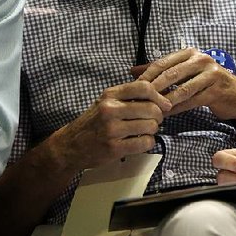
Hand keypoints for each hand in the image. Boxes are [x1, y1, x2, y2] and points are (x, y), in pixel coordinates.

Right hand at [51, 80, 170, 171]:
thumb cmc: (93, 123)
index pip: (143, 88)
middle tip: (154, 121)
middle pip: (151, 108)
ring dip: (152, 130)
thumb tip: (158, 95)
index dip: (159, 96)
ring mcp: (112, 129)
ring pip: (150, 126)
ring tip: (144, 131)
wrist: (71, 145)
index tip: (164, 104)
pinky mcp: (114, 147)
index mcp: (110, 95)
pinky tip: (140, 142)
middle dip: (158, 116)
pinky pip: (144, 143)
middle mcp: (110, 109)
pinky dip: (148, 143)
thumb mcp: (106, 102)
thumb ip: (127, 96)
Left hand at [134, 47, 235, 121]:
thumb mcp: (185, 72)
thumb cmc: (207, 83)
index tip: (135, 87)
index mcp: (191, 53)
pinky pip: (192, 101)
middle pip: (171, 74)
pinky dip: (178, 108)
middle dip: (154, 88)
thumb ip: (160, 70)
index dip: (147, 75)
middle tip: (141, 100)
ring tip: (152, 110)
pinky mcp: (216, 91)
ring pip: (182, 89)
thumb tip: (132, 71)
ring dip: (166, 101)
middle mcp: (202, 60)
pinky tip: (167, 115)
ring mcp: (211, 75)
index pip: (163, 62)